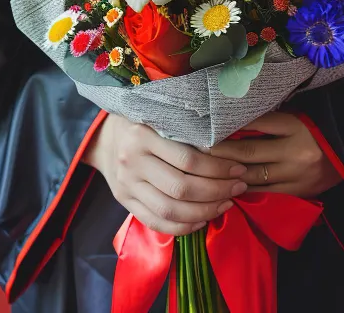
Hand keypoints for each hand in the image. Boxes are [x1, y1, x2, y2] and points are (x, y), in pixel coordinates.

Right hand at [84, 114, 248, 235]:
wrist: (104, 139)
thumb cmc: (143, 124)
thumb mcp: (160, 117)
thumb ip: (186, 130)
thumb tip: (231, 147)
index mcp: (142, 136)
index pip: (188, 160)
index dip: (218, 169)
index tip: (239, 170)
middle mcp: (131, 161)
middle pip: (181, 188)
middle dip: (216, 192)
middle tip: (238, 188)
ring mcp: (126, 184)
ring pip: (169, 210)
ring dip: (204, 212)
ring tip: (225, 204)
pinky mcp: (124, 201)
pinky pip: (155, 222)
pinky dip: (182, 227)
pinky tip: (202, 221)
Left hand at [209, 112, 340, 197]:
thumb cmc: (317, 129)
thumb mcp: (296, 117)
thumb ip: (268, 119)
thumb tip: (230, 119)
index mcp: (295, 125)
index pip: (253, 124)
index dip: (228, 127)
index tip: (204, 127)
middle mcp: (295, 151)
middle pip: (247, 152)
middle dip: (219, 152)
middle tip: (195, 149)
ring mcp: (297, 175)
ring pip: (252, 177)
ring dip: (226, 175)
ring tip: (204, 171)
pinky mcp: (298, 192)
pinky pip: (264, 194)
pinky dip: (244, 191)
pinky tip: (226, 189)